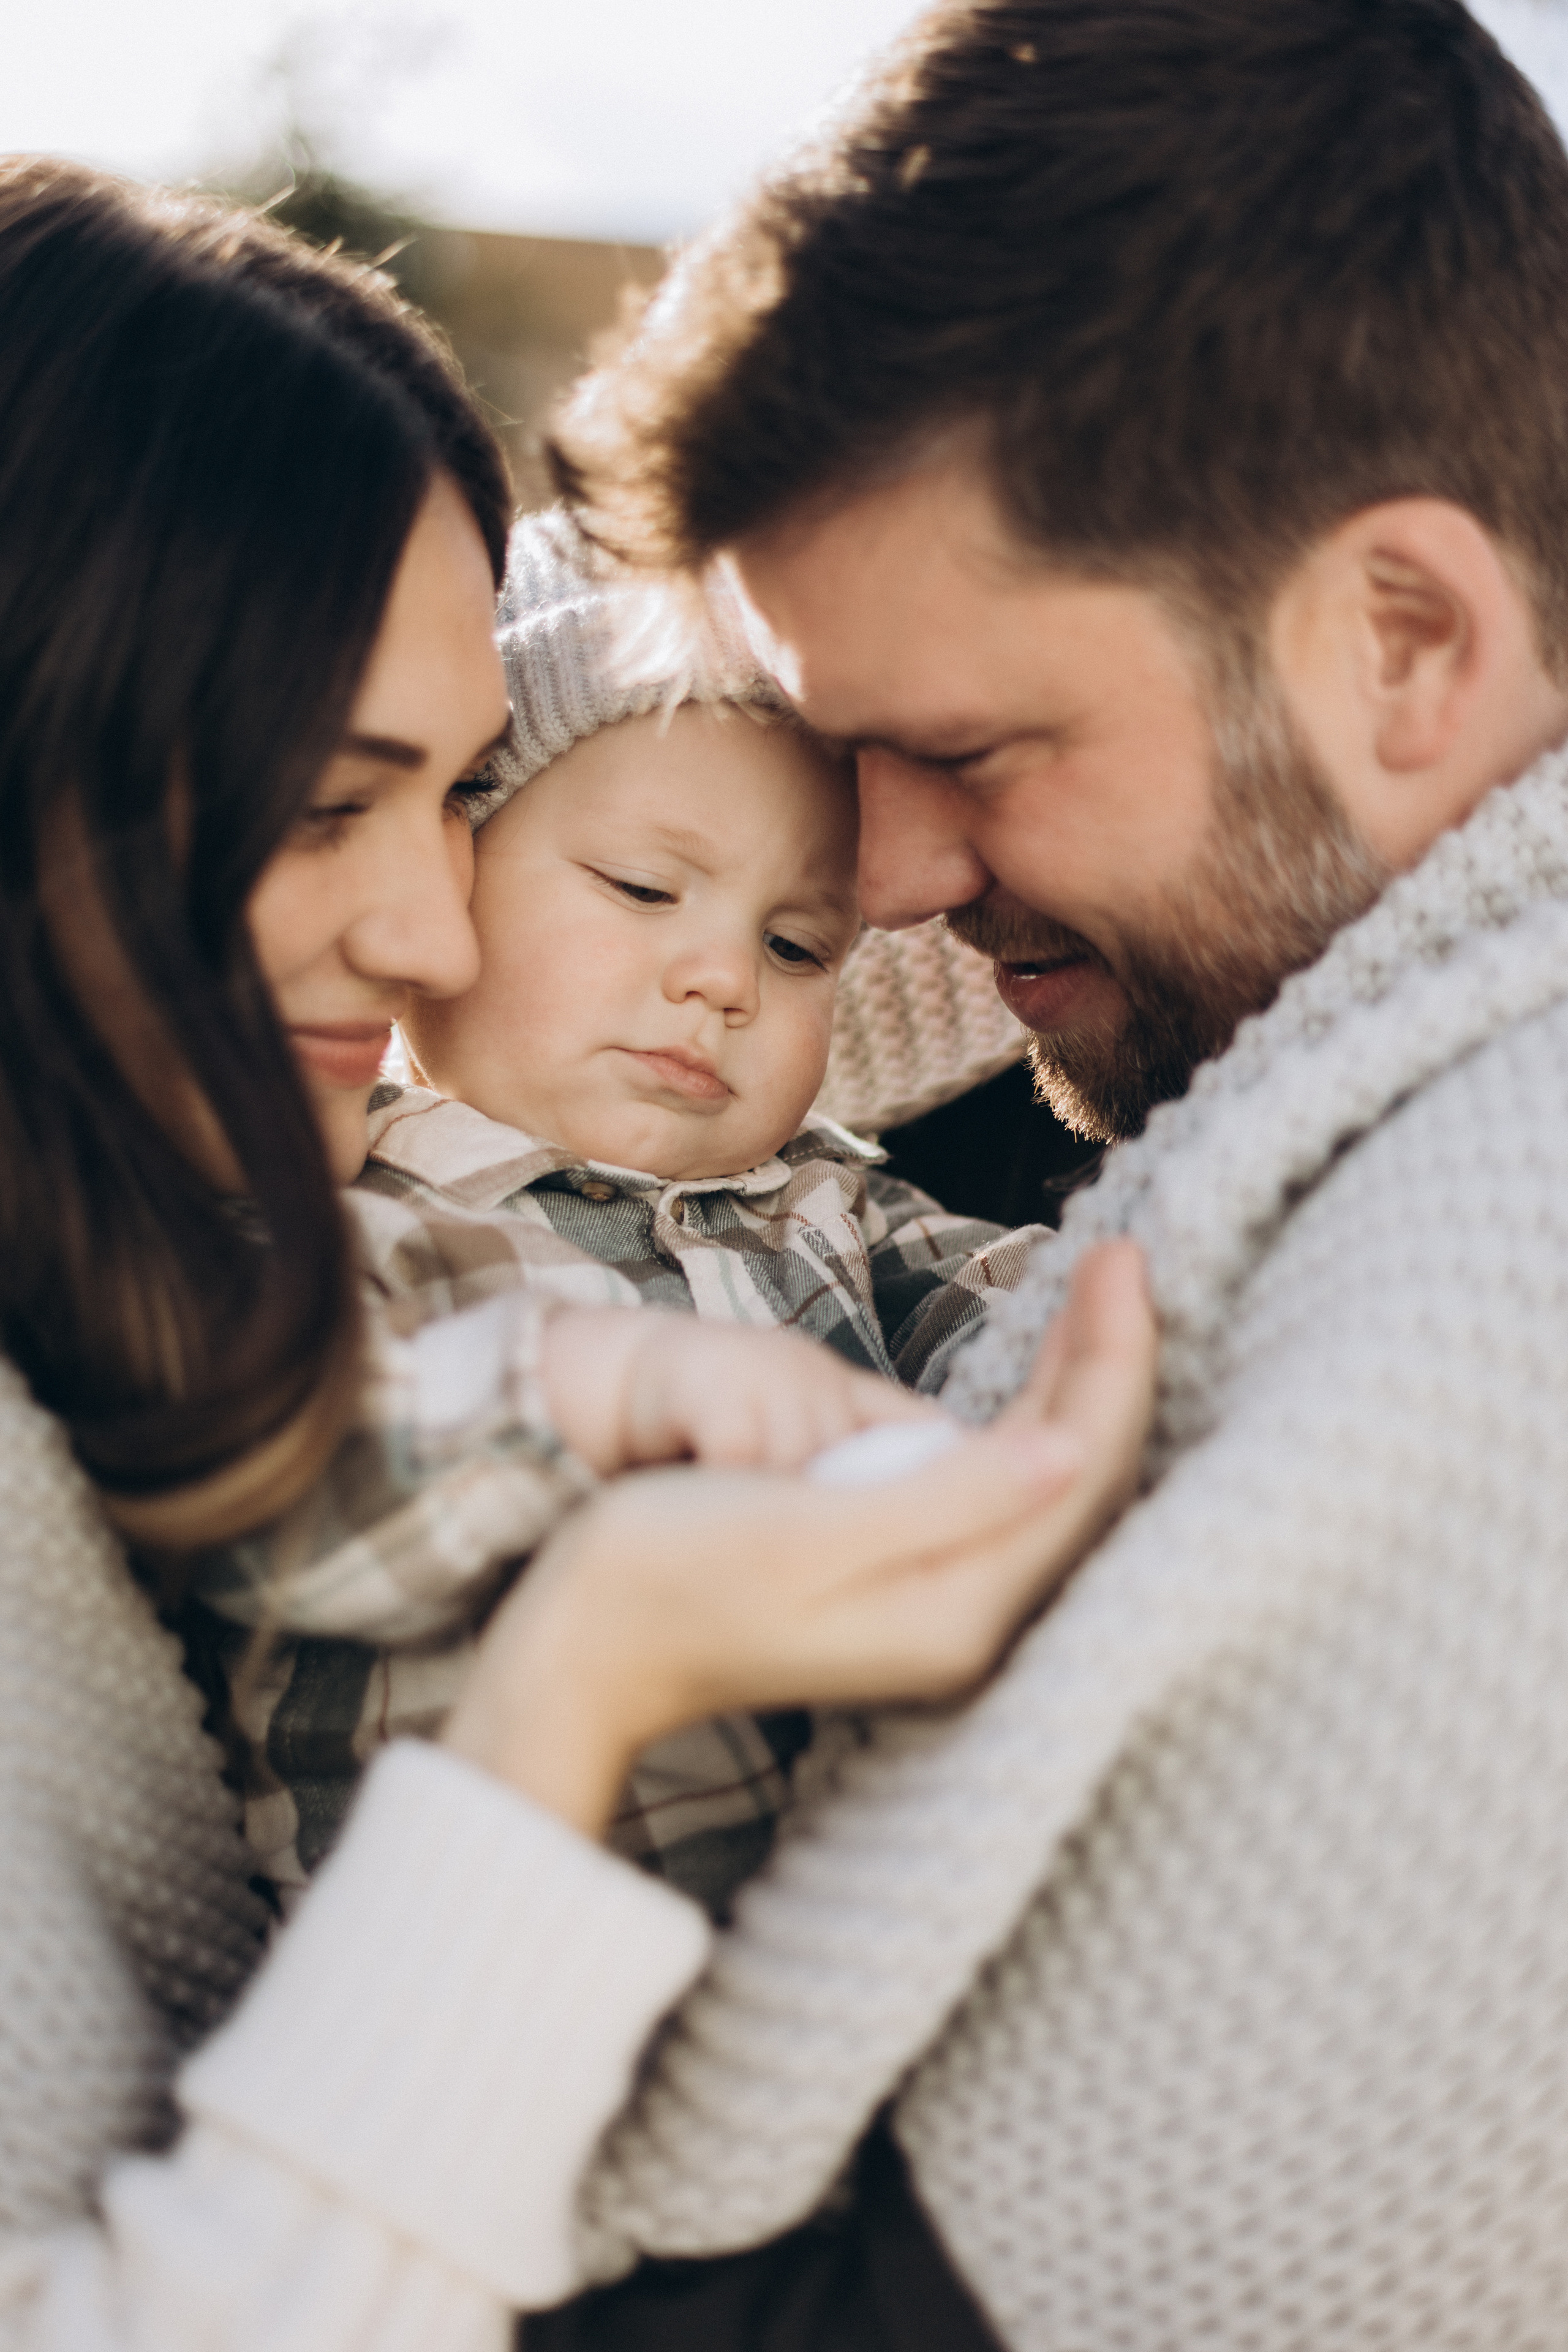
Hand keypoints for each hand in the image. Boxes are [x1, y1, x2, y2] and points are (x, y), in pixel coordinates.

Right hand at [447, 1241, 1155, 1835]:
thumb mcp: (802, 1530)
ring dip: (1076, 1387)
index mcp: (949, 1609)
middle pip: (1076, 1476)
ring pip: (1046, 1481)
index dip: (1111, 1361)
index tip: (1122, 1263)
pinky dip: (1028, 1421)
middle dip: (1109, 1363)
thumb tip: (1068, 1450)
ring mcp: (936, 1606)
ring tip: (1104, 1295)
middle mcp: (962, 1619)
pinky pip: (999, 1489)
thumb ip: (942, 1497)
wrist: (578, 1649)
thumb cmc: (664, 1576)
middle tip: (1126, 1260)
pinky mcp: (905, 1583)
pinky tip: (1040, 1375)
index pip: (1076, 1472)